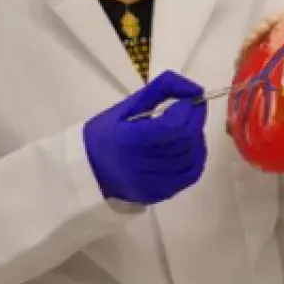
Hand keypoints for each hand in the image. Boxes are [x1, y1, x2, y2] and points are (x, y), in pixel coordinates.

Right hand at [83, 71, 207, 204]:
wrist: (86, 169)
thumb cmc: (106, 132)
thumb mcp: (128, 105)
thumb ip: (162, 89)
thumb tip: (195, 89)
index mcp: (129, 140)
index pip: (173, 127)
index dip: (190, 110)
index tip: (192, 98)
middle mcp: (141, 165)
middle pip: (185, 142)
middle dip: (196, 120)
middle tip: (194, 109)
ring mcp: (151, 184)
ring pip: (191, 159)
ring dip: (198, 138)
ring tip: (189, 127)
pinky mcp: (158, 194)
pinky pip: (189, 176)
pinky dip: (196, 158)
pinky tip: (188, 147)